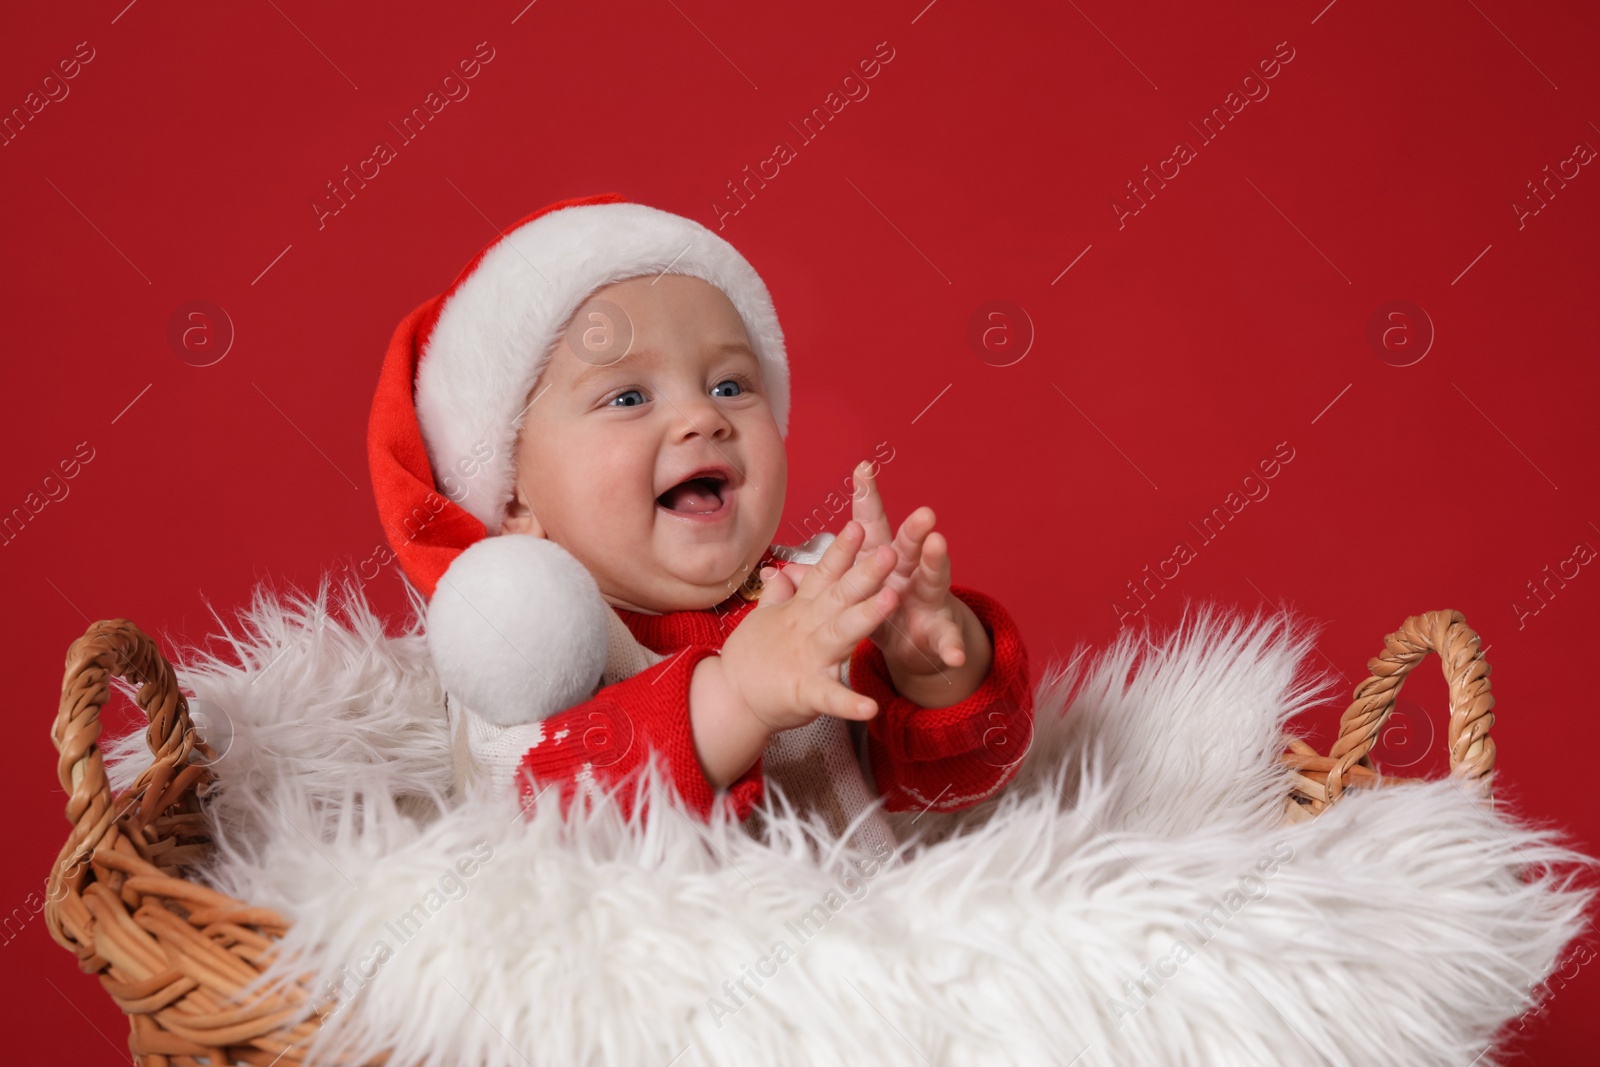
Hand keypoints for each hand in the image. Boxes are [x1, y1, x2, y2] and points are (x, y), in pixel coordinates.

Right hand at [718, 519, 900, 732]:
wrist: (730, 699)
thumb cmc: (750, 658)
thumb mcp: (764, 618)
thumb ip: (778, 594)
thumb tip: (780, 571)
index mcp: (801, 611)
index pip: (823, 575)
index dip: (841, 551)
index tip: (859, 526)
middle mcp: (808, 628)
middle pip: (839, 595)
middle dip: (864, 573)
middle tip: (889, 551)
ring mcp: (808, 660)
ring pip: (841, 633)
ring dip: (866, 616)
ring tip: (891, 599)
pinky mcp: (806, 693)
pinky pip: (830, 697)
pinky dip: (848, 703)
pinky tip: (869, 706)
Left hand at [761, 460, 969, 687]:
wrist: (912, 643)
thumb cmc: (876, 606)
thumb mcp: (846, 594)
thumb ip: (819, 582)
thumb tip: (777, 573)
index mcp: (880, 559)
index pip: (872, 524)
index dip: (866, 498)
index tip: (862, 468)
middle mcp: (908, 571)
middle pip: (909, 545)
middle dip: (914, 528)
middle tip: (922, 511)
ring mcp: (927, 598)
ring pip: (934, 577)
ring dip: (937, 561)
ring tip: (939, 544)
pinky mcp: (939, 631)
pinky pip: (946, 638)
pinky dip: (952, 645)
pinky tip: (955, 655)